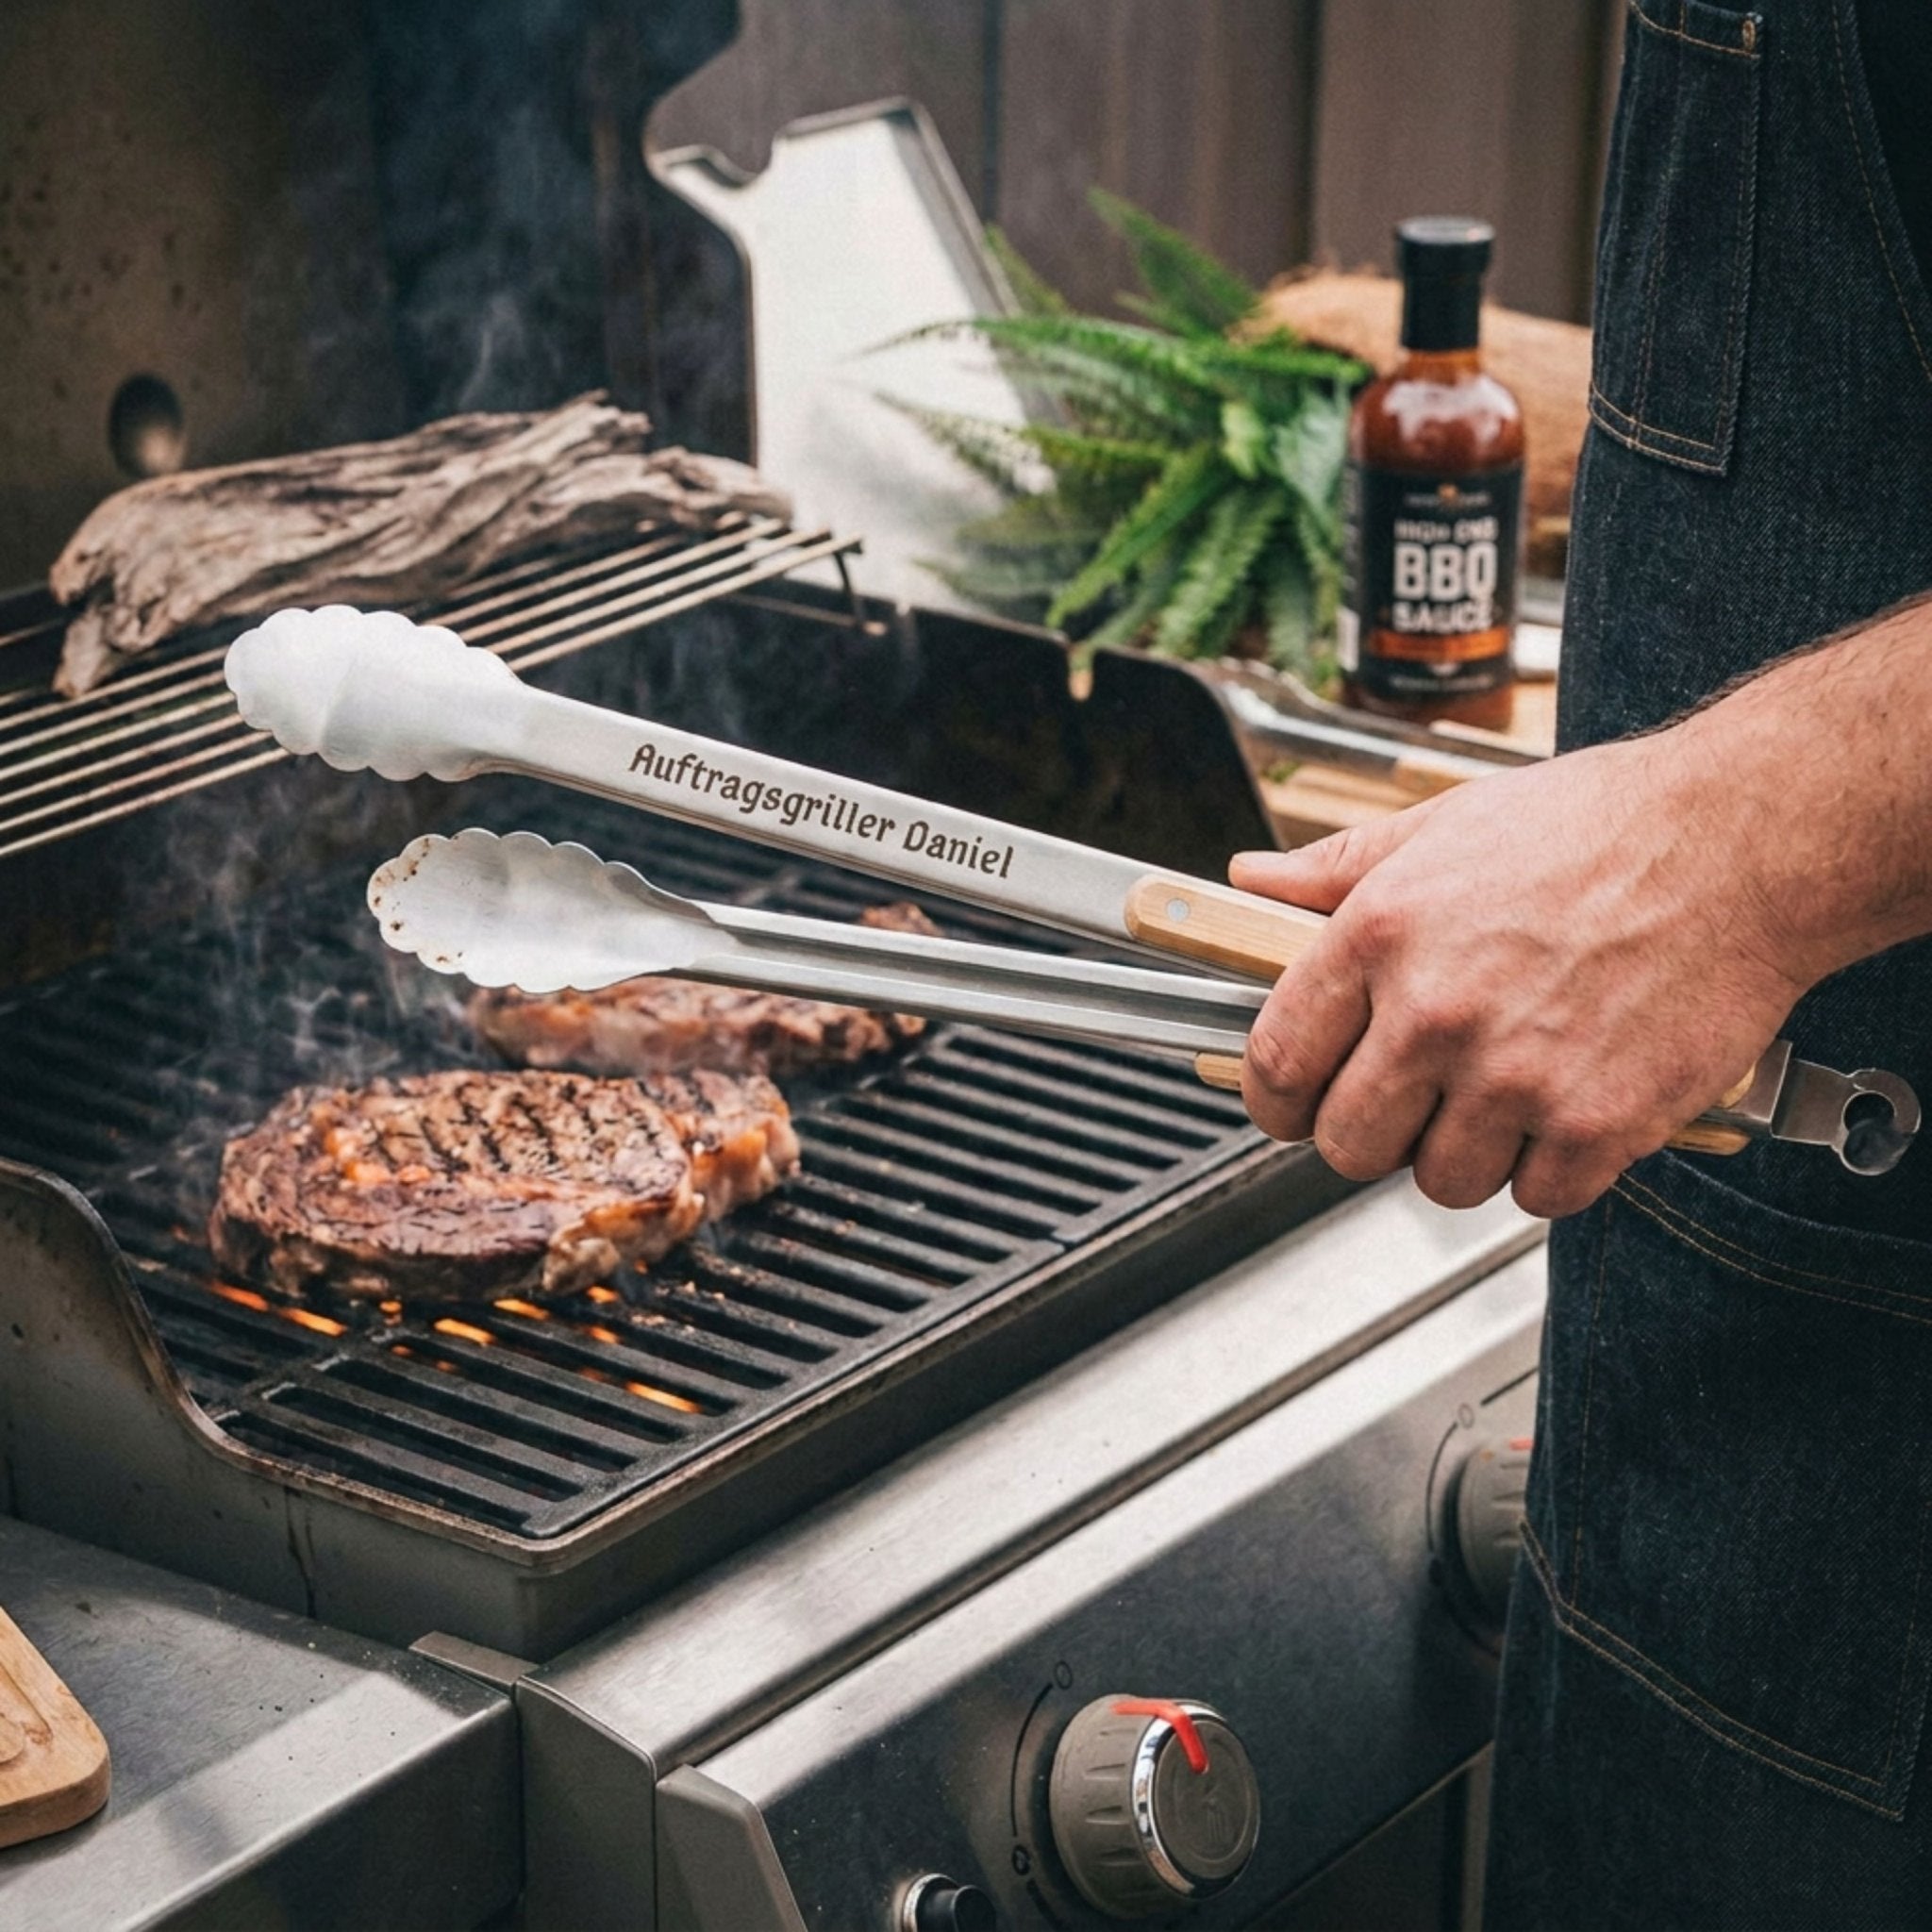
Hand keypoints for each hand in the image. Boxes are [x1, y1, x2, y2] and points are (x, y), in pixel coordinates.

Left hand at [1231, 731, 1810, 1218]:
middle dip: (1371, 1134)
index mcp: (1379, 935)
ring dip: (1465, 1154)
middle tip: (1411, 1103)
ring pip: (1440, 1182)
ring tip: (1503, 1093)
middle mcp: (1436, 1012)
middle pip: (1346, 1145)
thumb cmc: (1600, 827)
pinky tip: (1568, 1107)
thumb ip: (1337, 869)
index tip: (1291, 1107)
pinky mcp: (1598, 1123)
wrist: (1743, 843)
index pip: (1276, 1064)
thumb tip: (1253, 880)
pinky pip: (1536, 1197)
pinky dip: (1551, 1170)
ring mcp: (1515, 1075)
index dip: (1274, 1102)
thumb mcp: (1445, 825)